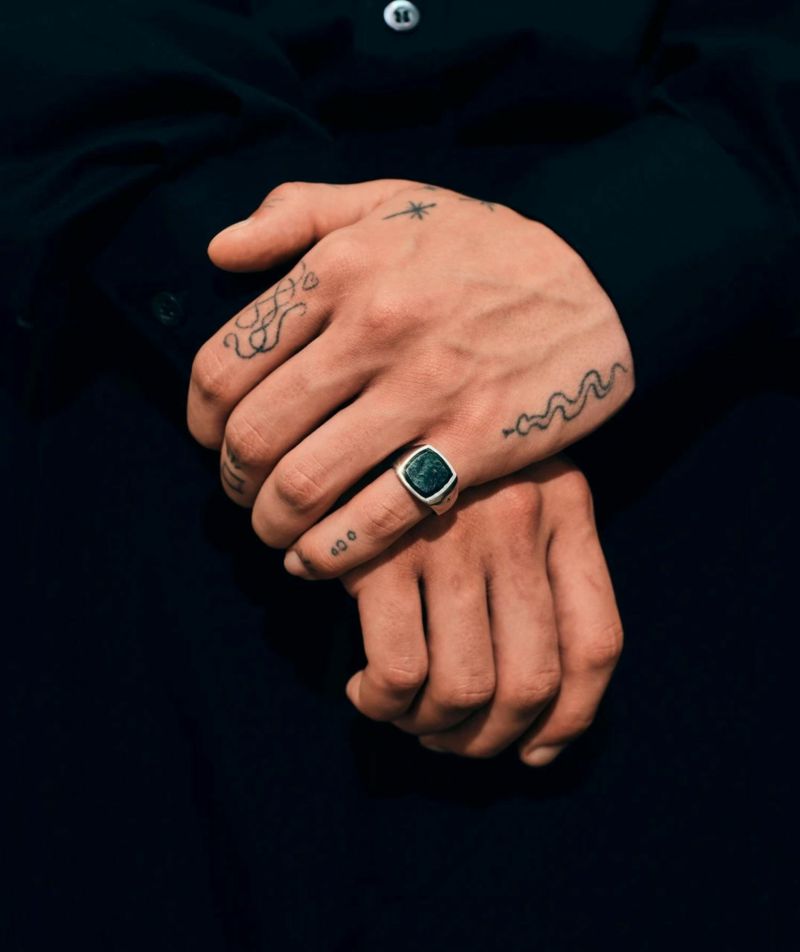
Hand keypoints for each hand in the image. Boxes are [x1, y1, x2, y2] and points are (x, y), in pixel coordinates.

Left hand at [188, 179, 633, 576]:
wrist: (603, 278)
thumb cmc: (484, 245)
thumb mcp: (391, 201)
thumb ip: (296, 212)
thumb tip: (217, 253)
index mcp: (341, 268)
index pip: (224, 363)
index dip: (200, 418)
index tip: (210, 437)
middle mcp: (375, 328)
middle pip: (255, 434)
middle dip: (231, 480)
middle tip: (240, 491)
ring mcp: (427, 391)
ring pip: (305, 484)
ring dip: (270, 523)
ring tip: (273, 529)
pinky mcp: (475, 444)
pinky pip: (379, 516)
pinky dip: (329, 553)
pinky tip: (313, 562)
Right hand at [340, 458, 622, 763]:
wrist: (356, 404)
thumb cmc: (434, 461)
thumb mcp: (512, 485)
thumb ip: (538, 567)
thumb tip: (543, 720)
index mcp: (565, 507)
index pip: (596, 643)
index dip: (571, 719)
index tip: (535, 749)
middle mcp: (519, 524)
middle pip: (531, 682)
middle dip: (488, 739)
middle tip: (450, 739)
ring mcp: (451, 539)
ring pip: (466, 690)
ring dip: (433, 730)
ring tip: (407, 715)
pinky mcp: (380, 554)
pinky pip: (398, 672)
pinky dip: (383, 704)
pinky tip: (365, 691)